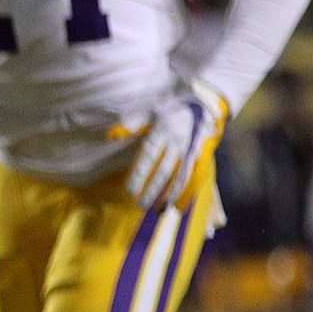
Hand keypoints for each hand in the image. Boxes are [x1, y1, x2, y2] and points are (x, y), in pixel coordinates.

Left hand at [110, 80, 227, 209]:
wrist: (203, 101)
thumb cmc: (169, 108)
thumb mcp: (149, 111)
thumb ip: (130, 124)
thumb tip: (109, 135)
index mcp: (162, 131)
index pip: (148, 157)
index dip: (140, 175)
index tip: (130, 190)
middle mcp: (177, 142)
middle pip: (164, 171)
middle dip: (153, 189)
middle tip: (140, 205)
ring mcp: (190, 150)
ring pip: (180, 176)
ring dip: (169, 194)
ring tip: (158, 210)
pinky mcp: (200, 155)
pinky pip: (193, 176)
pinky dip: (186, 192)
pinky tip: (178, 206)